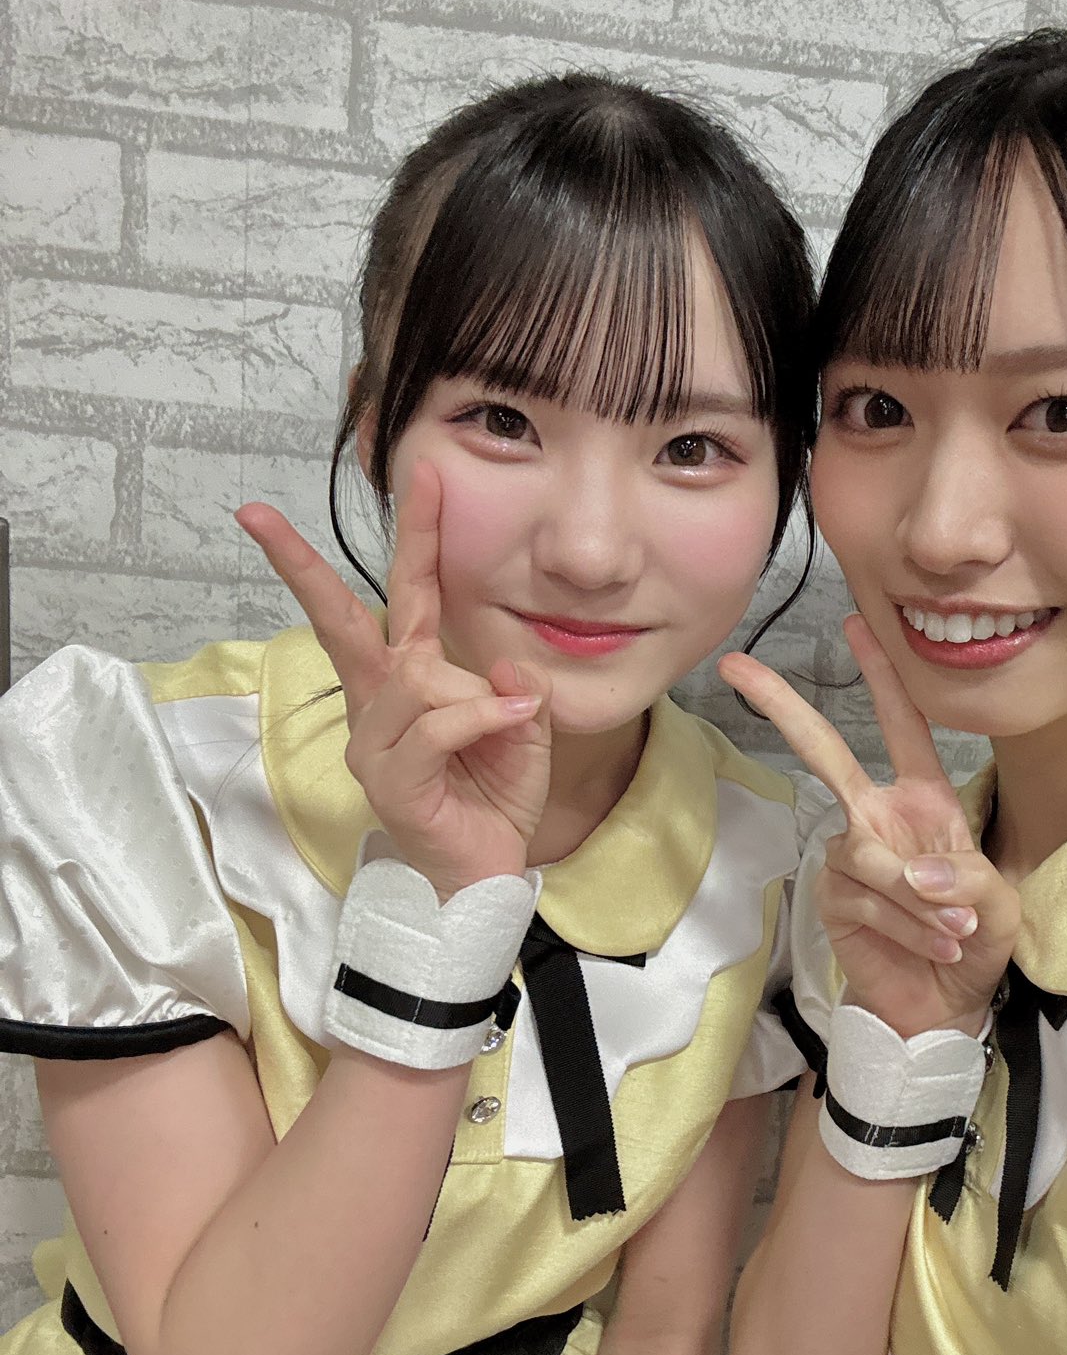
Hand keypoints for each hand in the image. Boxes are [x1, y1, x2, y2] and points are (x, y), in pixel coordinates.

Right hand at [237, 462, 551, 898]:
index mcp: (409, 683)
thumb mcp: (524, 732)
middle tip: (255, 514)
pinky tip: (507, 724)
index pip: (401, 599)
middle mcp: (378, 705)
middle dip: (301, 566)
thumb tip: (500, 661)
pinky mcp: (388, 778)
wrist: (483, 878)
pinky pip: (434, 722)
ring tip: (509, 720)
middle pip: (340, 622)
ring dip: (472, 691)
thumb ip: (512, 687)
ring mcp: (373, 742)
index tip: (418, 476)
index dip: (414, 539)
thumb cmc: (493, 801)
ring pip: (415, 676)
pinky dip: (478, 716)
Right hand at [719, 615, 1017, 1038]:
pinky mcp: (833, 897)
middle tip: (736, 667)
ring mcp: (850, 855)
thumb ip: (966, 877)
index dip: (881, 675)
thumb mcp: (998, 904)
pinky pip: (867, 898)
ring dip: (921, 901)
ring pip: (872, 856)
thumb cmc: (977, 940)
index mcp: (922, 799)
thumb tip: (916, 867)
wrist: (945, 1004)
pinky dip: (910, 927)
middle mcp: (878, 816)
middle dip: (782, 706)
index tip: (856, 623)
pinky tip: (936, 948)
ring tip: (958, 935)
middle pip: (823, 752)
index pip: (901, 725)